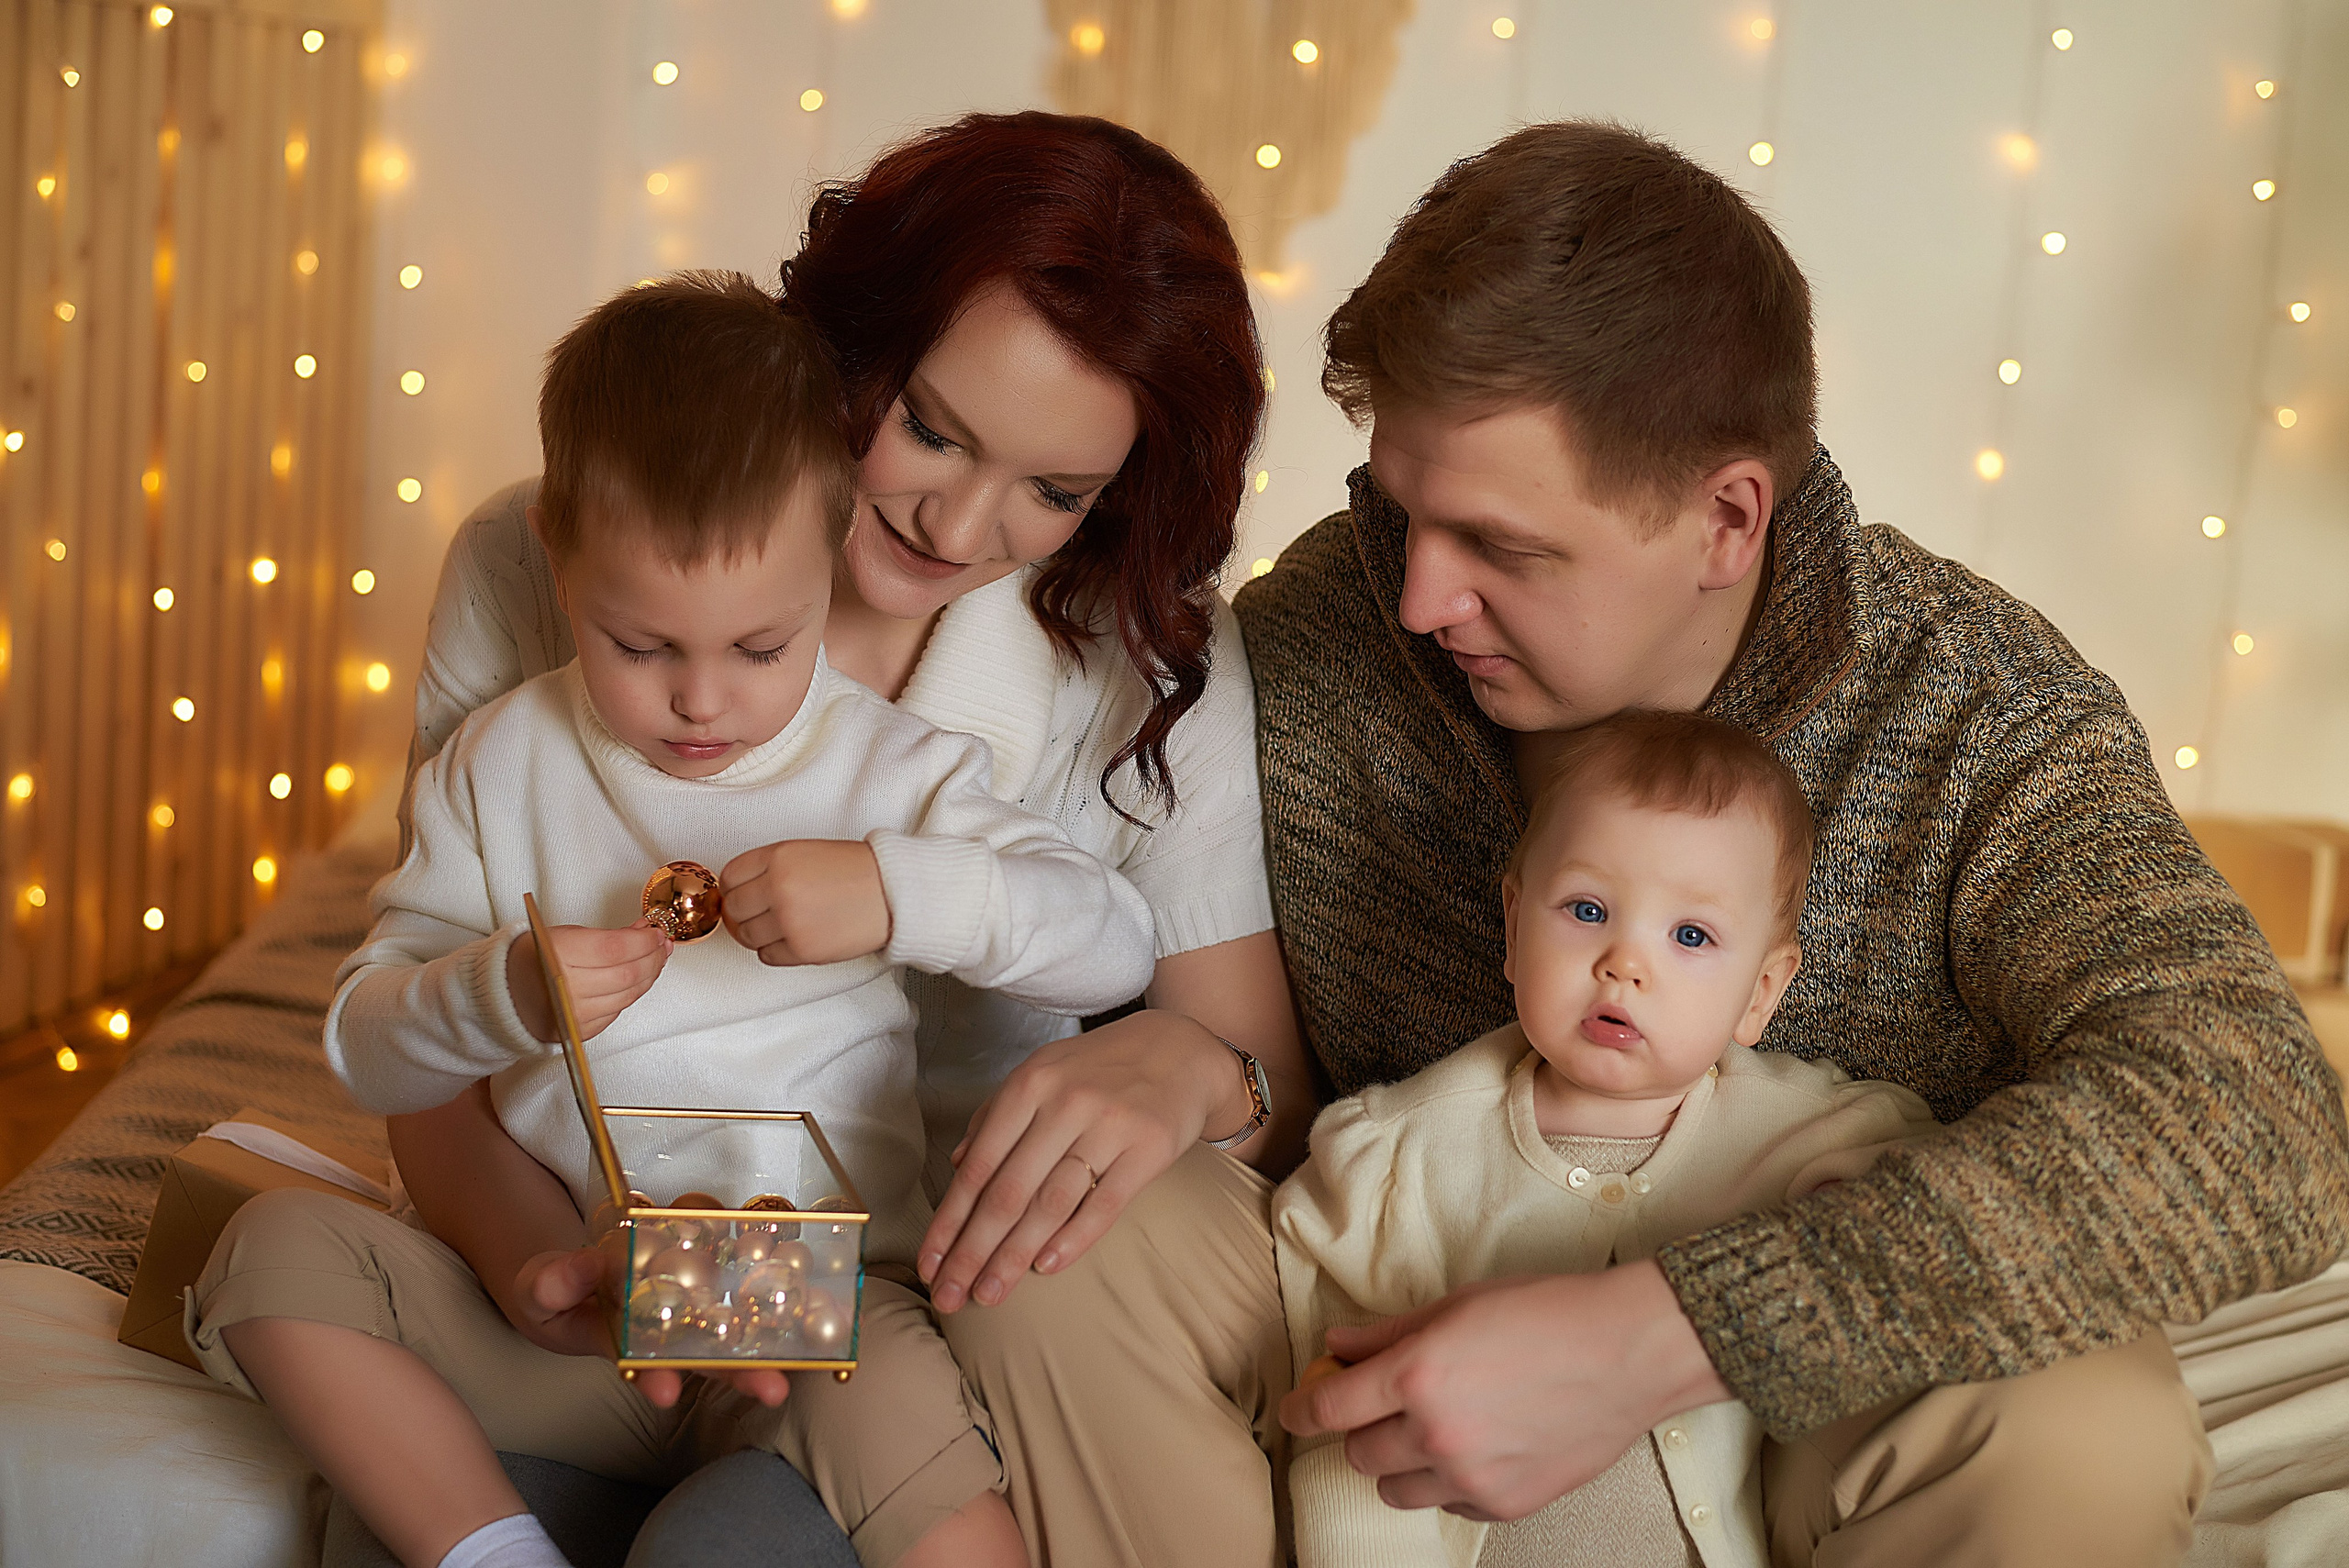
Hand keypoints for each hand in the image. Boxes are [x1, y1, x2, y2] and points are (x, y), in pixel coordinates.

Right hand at [506, 922, 670, 1042]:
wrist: (502, 993)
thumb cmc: (529, 959)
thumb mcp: (565, 935)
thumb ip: (607, 935)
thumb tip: (643, 932)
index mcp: (558, 956)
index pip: (616, 949)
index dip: (644, 941)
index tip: (656, 932)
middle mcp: (566, 989)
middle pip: (628, 974)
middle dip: (653, 957)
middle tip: (662, 944)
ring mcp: (574, 1015)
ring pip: (628, 995)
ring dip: (649, 976)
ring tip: (655, 959)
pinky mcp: (580, 1031)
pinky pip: (617, 1011)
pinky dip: (631, 994)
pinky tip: (637, 979)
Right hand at [507, 1247, 790, 1409]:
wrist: (585, 1261)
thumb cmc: (559, 1289)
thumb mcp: (542, 1288)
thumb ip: (553, 1285)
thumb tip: (568, 1276)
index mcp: (630, 1346)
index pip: (646, 1369)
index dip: (656, 1379)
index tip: (665, 1391)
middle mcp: (673, 1329)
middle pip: (713, 1357)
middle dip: (743, 1374)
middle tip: (772, 1391)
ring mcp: (699, 1299)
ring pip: (741, 1319)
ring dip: (776, 1330)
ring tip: (810, 1338)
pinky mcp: (717, 1262)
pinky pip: (749, 1265)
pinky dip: (776, 1264)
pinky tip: (804, 1261)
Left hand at [719, 840, 889, 964]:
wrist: (894, 893)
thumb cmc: (857, 871)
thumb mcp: (807, 851)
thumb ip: (770, 868)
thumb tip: (737, 893)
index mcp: (779, 857)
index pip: (730, 878)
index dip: (733, 889)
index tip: (741, 895)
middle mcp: (779, 888)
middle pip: (735, 910)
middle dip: (744, 913)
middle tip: (762, 913)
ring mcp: (789, 921)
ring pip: (748, 936)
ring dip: (759, 934)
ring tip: (782, 926)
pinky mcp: (802, 949)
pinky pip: (767, 957)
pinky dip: (775, 951)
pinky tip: (793, 938)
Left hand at [917, 1012, 1255, 1311]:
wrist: (1179, 1051)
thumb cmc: (1096, 1071)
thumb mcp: (1041, 1075)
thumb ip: (996, 1117)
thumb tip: (956, 1167)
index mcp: (1029, 1085)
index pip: (979, 1167)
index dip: (950, 1222)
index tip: (929, 1266)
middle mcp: (1065, 1103)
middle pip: (1009, 1192)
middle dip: (973, 1251)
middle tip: (950, 1297)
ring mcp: (1110, 1126)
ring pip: (1051, 1204)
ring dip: (1014, 1256)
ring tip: (990, 1294)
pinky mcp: (1150, 1148)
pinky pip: (1104, 1204)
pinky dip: (1073, 1239)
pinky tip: (1045, 1267)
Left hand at [1279, 1262, 1732, 1520]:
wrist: (1629, 1351)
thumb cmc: (1548, 1313)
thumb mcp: (1457, 1305)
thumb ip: (1388, 1333)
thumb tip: (1337, 1347)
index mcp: (1416, 1375)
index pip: (1329, 1409)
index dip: (1300, 1410)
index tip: (1294, 1409)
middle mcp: (1436, 1433)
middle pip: (1358, 1453)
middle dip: (1364, 1428)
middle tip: (1390, 1403)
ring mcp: (1471, 1476)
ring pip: (1395, 1489)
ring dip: (1401, 1462)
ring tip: (1437, 1428)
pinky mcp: (1505, 1504)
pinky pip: (1448, 1504)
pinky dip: (1450, 1481)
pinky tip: (1480, 1445)